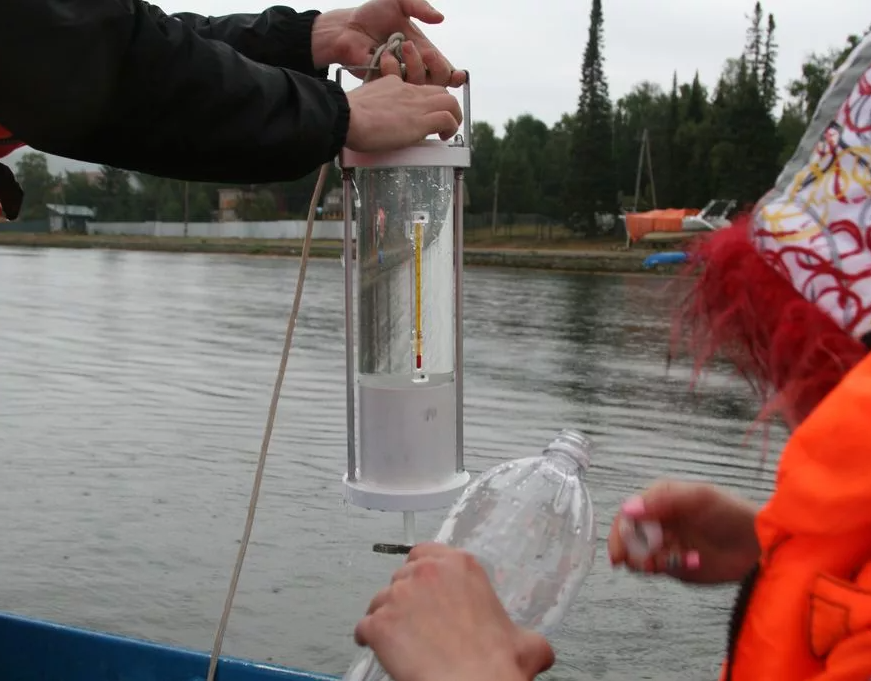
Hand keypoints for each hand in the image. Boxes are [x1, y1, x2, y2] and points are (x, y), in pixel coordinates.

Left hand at [311, 0, 464, 85]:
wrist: (345, 26)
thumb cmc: (370, 15)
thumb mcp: (398, 2)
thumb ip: (419, 6)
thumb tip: (440, 18)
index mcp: (421, 50)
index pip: (442, 67)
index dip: (453, 74)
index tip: (458, 74)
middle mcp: (412, 66)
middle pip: (436, 82)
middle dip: (438, 69)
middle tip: (428, 53)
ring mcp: (399, 76)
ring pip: (418, 85)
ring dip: (415, 65)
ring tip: (402, 45)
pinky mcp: (384, 83)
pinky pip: (396, 85)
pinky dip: (394, 69)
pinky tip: (385, 55)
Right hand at [345, 75, 460, 151]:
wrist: (346, 116)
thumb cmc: (348, 114)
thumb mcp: (364, 100)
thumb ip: (374, 103)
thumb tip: (371, 116)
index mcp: (395, 84)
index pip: (419, 86)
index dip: (427, 99)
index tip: (424, 112)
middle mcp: (409, 90)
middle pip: (440, 90)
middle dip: (446, 106)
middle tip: (442, 123)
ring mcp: (417, 104)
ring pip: (450, 101)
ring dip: (454, 116)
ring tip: (447, 131)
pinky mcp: (420, 121)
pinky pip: (448, 118)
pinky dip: (451, 128)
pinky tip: (444, 137)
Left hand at [354, 543, 553, 680]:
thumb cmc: (496, 666)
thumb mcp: (527, 644)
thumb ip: (525, 636)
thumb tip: (537, 649)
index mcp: (461, 566)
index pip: (425, 552)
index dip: (421, 571)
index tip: (423, 587)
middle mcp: (426, 572)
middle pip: (402, 576)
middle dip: (406, 597)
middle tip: (417, 623)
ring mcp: (399, 595)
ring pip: (380, 599)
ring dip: (387, 617)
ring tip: (401, 641)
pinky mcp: (378, 621)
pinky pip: (364, 626)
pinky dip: (370, 639)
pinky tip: (383, 651)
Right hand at [608, 480, 759, 583]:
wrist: (759, 545)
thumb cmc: (730, 513)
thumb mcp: (698, 499)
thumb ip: (662, 501)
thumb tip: (628, 509)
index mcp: (659, 498)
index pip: (628, 515)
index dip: (620, 533)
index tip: (620, 551)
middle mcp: (657, 520)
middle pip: (628, 537)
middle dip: (632, 551)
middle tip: (645, 562)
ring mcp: (664, 543)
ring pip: (638, 554)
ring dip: (648, 561)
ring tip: (669, 562)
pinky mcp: (674, 564)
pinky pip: (656, 568)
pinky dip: (667, 568)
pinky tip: (690, 562)